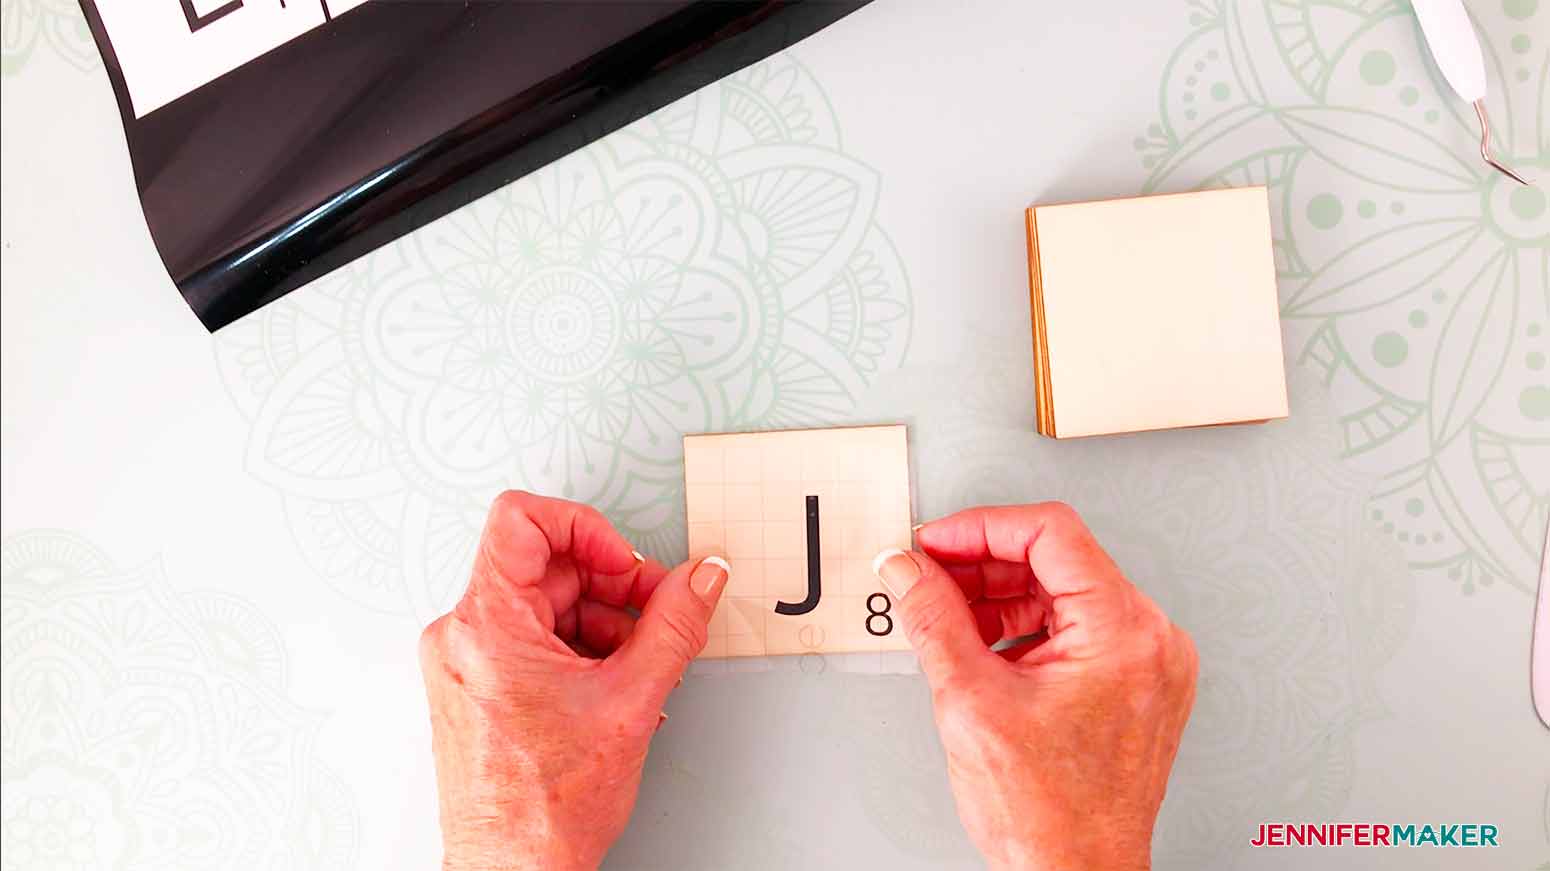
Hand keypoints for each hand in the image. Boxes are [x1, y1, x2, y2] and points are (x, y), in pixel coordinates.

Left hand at [419, 491, 728, 870]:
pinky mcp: (478, 686)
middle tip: (658, 614)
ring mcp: (467, 662)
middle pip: (546, 567)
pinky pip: (534, 640)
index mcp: (485, 626)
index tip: (627, 564)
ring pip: (545, 605)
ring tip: (640, 666)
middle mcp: (462, 636)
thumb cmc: (544, 808)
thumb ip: (675, 625)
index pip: (521, 520)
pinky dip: (581, 650)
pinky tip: (616, 686)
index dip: (586, 529)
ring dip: (604, 623)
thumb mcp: (631, 700)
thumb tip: (702, 578)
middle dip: (613, 587)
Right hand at [873, 502, 1196, 870]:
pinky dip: (1023, 627)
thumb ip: (933, 619)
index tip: (937, 541)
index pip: (1051, 533)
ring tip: (944, 615)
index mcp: (1124, 633)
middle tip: (927, 574)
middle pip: (1057, 560)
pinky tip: (977, 644)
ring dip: (998, 597)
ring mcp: (1145, 662)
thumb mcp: (969, 700)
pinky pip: (1074, 628)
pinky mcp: (1132, 683)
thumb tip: (909, 570)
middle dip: (982, 564)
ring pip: (1063, 593)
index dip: (981, 527)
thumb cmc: (1048, 817)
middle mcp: (1149, 639)